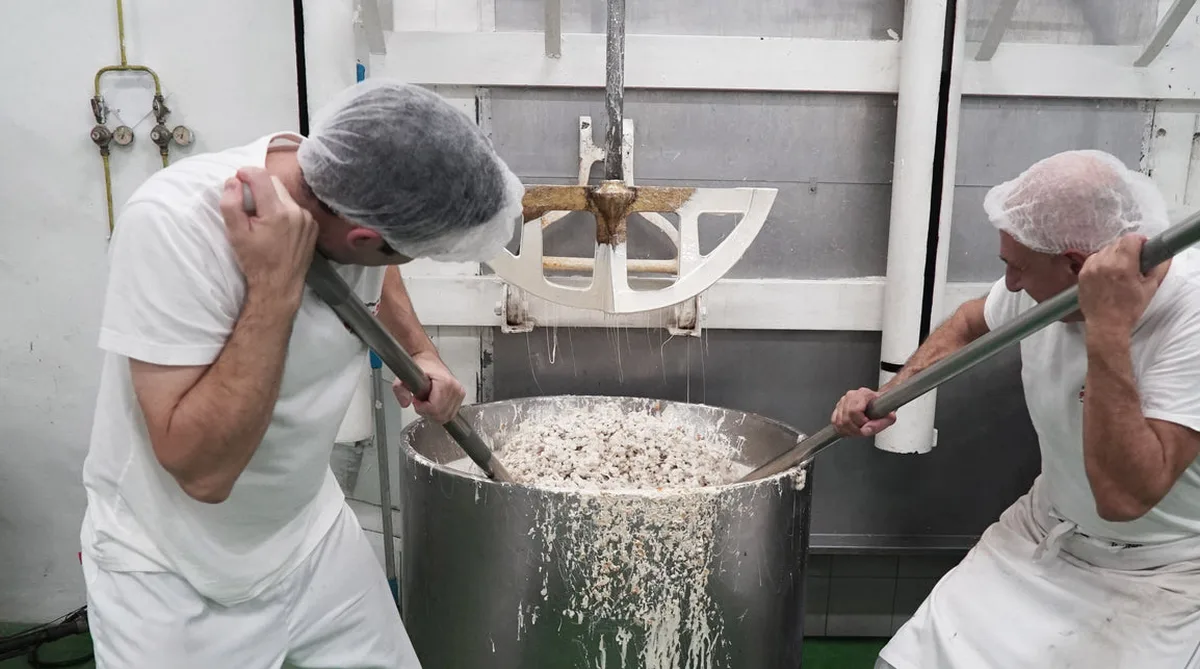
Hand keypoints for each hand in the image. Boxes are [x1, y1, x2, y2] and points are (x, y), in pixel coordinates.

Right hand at [219, 167, 316, 305]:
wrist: (280, 285)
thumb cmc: (255, 261)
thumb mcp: (235, 234)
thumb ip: (231, 204)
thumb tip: (233, 181)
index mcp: (277, 212)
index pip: (261, 176)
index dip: (246, 173)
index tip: (237, 180)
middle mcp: (296, 211)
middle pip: (274, 183)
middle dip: (258, 187)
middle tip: (247, 205)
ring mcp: (308, 219)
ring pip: (285, 195)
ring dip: (271, 199)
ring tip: (261, 219)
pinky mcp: (313, 226)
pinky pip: (295, 208)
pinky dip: (283, 210)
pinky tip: (276, 227)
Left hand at [392, 352, 465, 423]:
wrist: (428, 359)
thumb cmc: (420, 367)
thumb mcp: (404, 377)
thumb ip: (400, 390)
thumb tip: (405, 402)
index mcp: (445, 382)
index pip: (435, 408)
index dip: (422, 408)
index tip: (417, 401)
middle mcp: (455, 387)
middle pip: (441, 414)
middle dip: (428, 412)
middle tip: (421, 402)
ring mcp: (459, 392)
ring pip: (447, 416)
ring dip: (434, 413)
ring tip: (427, 402)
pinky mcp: (460, 395)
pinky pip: (451, 413)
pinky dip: (441, 412)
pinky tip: (434, 403)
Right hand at [832, 387, 896, 437]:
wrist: (880, 402)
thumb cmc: (883, 407)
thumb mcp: (889, 416)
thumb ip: (880, 424)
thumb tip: (866, 429)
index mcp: (863, 394)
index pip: (854, 411)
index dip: (861, 422)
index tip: (867, 424)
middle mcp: (851, 396)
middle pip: (845, 419)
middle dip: (855, 429)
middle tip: (863, 430)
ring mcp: (843, 401)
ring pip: (839, 422)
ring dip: (849, 431)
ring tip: (858, 430)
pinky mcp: (838, 407)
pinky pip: (834, 421)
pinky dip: (842, 429)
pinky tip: (850, 429)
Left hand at [1078, 234, 1168, 333]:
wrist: (1106, 325)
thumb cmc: (1129, 309)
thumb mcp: (1150, 288)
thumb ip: (1158, 268)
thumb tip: (1163, 255)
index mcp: (1123, 266)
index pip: (1130, 239)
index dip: (1139, 241)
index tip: (1143, 249)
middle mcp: (1104, 264)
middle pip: (1117, 243)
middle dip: (1127, 249)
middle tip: (1133, 261)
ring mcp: (1091, 268)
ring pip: (1104, 250)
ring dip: (1114, 255)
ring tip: (1119, 269)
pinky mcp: (1082, 273)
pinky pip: (1093, 258)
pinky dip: (1101, 261)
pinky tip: (1107, 273)